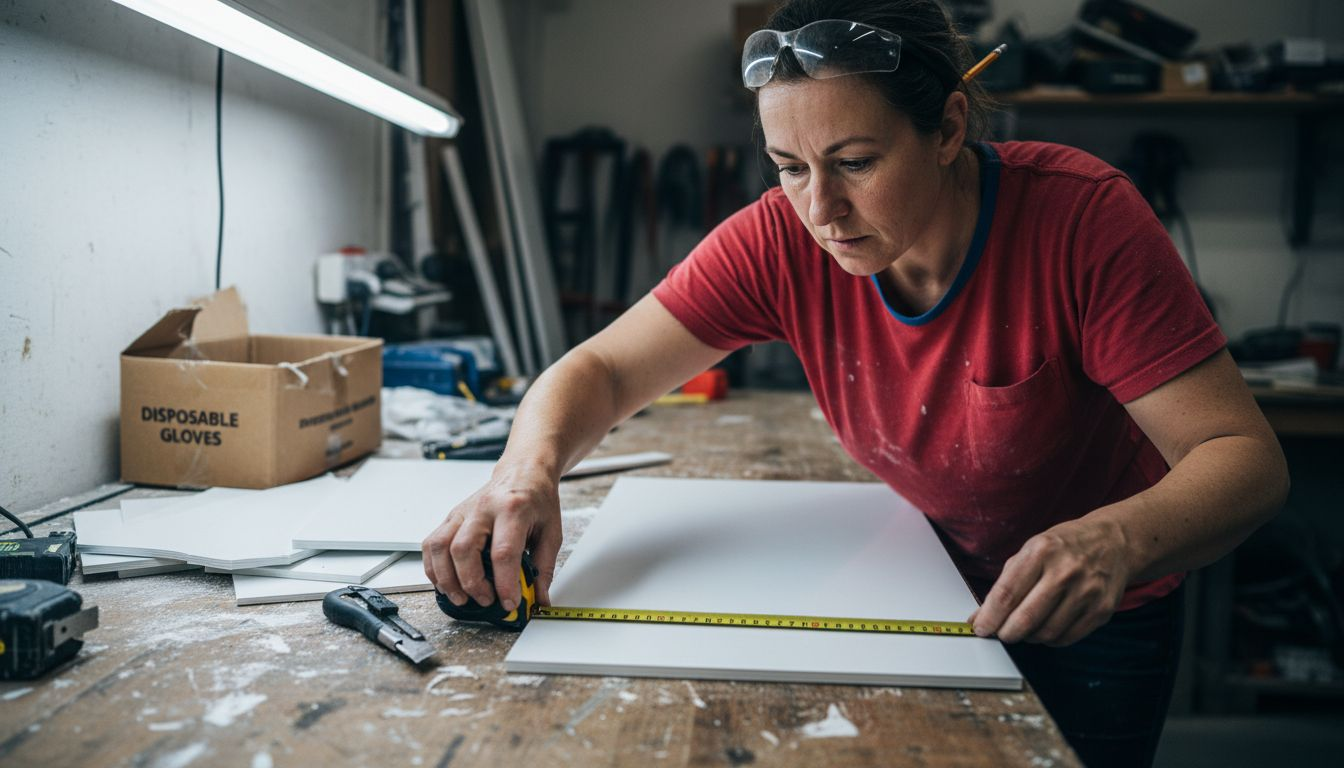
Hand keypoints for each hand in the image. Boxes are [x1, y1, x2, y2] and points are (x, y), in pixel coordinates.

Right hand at [421, 464, 561, 612]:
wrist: (523, 471)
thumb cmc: (536, 499)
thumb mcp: (551, 532)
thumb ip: (544, 568)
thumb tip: (539, 600)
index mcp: (513, 509)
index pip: (503, 552)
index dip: (504, 583)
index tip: (509, 602)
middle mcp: (483, 508)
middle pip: (464, 549)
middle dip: (471, 583)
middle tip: (486, 600)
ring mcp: (463, 512)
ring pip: (440, 546)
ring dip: (447, 578)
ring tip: (462, 597)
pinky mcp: (451, 517)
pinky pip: (430, 544)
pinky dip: (433, 568)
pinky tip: (446, 582)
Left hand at [969, 516, 1130, 645]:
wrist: (1114, 543)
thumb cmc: (1065, 547)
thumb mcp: (1031, 550)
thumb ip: (1006, 583)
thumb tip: (982, 616)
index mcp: (1041, 551)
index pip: (1007, 593)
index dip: (989, 617)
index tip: (980, 628)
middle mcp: (1065, 572)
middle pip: (1026, 618)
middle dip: (1006, 632)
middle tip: (1001, 633)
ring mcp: (1086, 592)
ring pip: (1046, 633)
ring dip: (1028, 637)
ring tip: (1024, 628)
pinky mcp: (1101, 610)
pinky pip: (1067, 638)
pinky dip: (1049, 639)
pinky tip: (1045, 628)